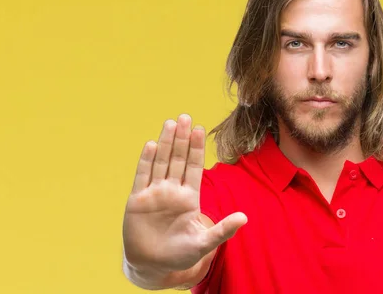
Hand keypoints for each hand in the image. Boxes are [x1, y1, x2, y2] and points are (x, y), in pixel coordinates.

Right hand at [123, 114, 246, 272]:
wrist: (152, 265)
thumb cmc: (179, 255)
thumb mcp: (203, 244)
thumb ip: (222, 230)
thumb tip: (245, 218)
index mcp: (189, 198)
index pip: (194, 167)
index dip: (197, 148)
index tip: (201, 130)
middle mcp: (172, 191)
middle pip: (178, 159)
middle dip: (182, 139)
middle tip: (186, 117)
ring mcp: (154, 193)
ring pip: (161, 162)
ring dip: (166, 143)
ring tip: (171, 124)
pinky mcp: (137, 200)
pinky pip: (142, 176)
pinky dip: (146, 161)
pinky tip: (152, 145)